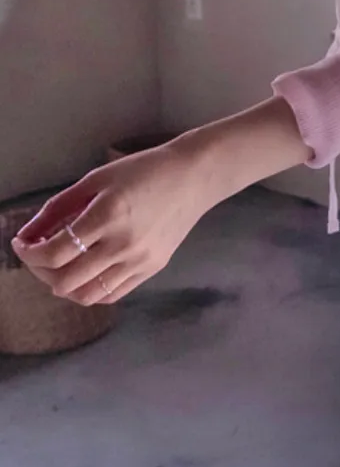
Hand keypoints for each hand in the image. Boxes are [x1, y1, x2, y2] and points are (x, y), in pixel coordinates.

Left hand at [11, 144, 209, 306]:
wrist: (192, 178)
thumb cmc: (143, 170)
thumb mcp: (96, 179)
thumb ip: (58, 207)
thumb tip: (28, 233)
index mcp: (107, 216)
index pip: (54, 253)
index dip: (28, 254)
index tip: (21, 243)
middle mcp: (123, 245)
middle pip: (65, 281)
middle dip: (40, 271)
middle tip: (38, 255)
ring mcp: (139, 261)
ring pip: (86, 295)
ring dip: (63, 285)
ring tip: (59, 268)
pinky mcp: (151, 269)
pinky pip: (111, 295)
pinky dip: (89, 290)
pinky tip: (85, 273)